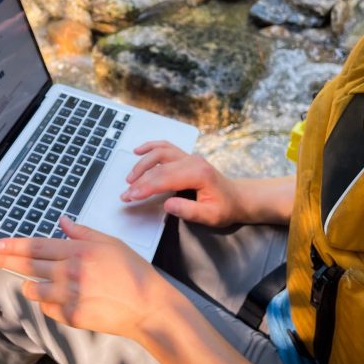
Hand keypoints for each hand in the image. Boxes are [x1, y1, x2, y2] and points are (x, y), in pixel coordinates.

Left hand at [0, 217, 167, 338]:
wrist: (146, 305)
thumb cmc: (132, 271)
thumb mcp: (109, 242)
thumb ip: (82, 232)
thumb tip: (62, 221)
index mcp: (78, 251)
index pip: (37, 245)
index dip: (14, 245)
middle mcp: (70, 272)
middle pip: (29, 264)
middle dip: (5, 260)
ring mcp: (69, 296)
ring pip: (34, 288)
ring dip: (28, 282)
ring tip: (27, 279)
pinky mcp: (71, 316)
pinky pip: (48, 307)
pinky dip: (46, 300)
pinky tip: (53, 295)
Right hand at [120, 140, 241, 226]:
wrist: (238, 198)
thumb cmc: (225, 208)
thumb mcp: (211, 216)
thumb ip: (189, 211)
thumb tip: (167, 204)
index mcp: (198, 174)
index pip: (164, 179)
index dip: (145, 188)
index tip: (130, 196)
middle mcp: (192, 161)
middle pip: (159, 168)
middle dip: (139, 181)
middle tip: (125, 194)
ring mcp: (189, 157)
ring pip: (160, 153)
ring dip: (142, 164)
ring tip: (130, 178)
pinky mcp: (186, 157)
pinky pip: (166, 147)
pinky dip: (151, 147)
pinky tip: (139, 150)